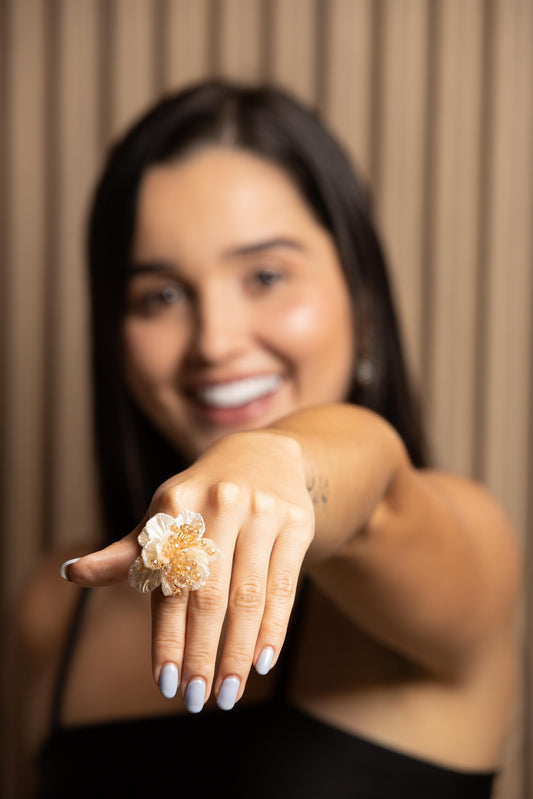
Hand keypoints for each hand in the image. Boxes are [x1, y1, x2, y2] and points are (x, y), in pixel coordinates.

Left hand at [64, 431, 314, 711]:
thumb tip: (72, 574)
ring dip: (238, 652)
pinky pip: (284, 585)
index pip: (169, 584)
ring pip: (249, 595)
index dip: (167, 637)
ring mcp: (262, 511)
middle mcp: (220, 503)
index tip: (165, 684)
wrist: (263, 458)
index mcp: (178, 504)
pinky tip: (262, 662)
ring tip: (229, 693)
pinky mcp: (296, 522)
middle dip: (201, 653)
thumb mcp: (163, 517)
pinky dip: (274, 628)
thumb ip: (127, 552)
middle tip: (196, 700)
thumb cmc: (202, 500)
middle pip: (209, 594)